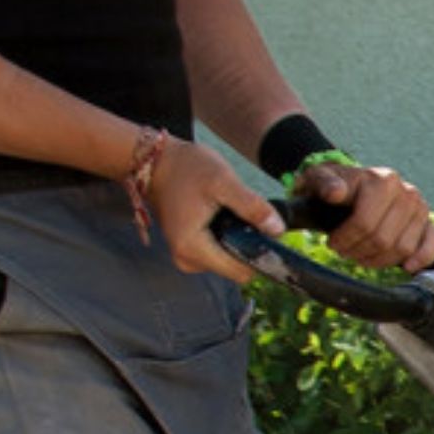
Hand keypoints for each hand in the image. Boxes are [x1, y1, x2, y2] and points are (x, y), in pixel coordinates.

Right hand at [151, 135, 278, 283]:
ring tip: (228, 212)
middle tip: (242, 215)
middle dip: (245, 244)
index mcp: (193, 249)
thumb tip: (277, 230)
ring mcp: (185, 256)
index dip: (258, 255)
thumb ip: (252, 207)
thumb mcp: (223, 182)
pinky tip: (220, 216)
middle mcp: (187, 260)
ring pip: (228, 260)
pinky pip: (217, 252)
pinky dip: (225, 237)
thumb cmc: (185, 168)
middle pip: (236, 268)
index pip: (241, 272)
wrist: (156, 161)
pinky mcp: (187, 248)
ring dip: (235, 239)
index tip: (265, 233)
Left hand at [295, 159, 433, 272]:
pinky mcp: (429, 224)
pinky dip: (422, 258)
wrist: (353, 188)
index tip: (333, 243)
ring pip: (403, 248)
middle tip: (345, 251)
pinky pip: (433, 244)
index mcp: (383, 180)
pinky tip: (407, 266)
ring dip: (380, 260)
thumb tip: (335, 192)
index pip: (365, 223)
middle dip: (360, 251)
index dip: (346, 239)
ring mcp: (421, 209)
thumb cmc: (335, 187)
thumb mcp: (320, 179)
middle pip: (384, 239)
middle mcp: (407, 192)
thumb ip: (324, 183)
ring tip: (362, 254)